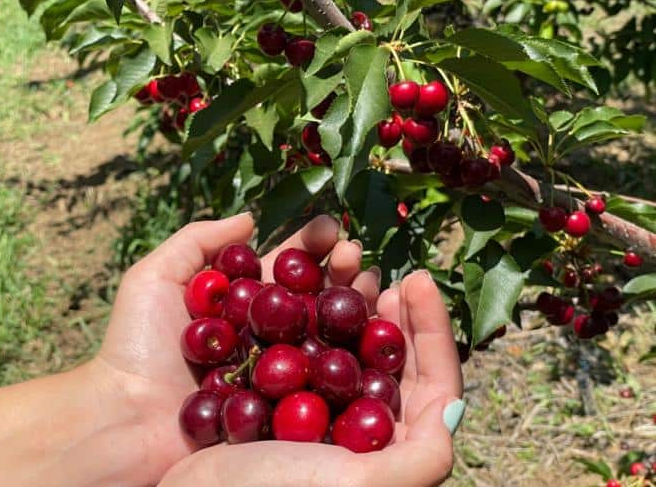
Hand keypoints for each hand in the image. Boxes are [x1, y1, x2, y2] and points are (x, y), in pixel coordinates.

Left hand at [93, 213, 378, 484]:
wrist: (126, 420)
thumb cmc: (134, 346)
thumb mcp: (154, 277)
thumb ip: (198, 241)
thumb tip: (251, 216)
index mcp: (238, 305)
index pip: (282, 269)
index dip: (308, 247)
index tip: (331, 227)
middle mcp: (263, 337)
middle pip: (311, 298)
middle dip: (338, 271)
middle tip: (354, 254)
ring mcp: (276, 374)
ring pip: (325, 336)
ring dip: (353, 308)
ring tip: (371, 284)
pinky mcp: (284, 410)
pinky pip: (322, 382)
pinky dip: (351, 359)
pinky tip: (374, 335)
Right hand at [157, 270, 463, 485]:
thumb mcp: (363, 486)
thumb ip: (424, 455)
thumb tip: (453, 408)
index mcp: (389, 450)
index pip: (433, 382)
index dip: (433, 328)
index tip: (418, 278)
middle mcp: (357, 432)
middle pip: (389, 358)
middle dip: (390, 307)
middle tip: (380, 269)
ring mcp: (315, 414)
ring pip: (346, 346)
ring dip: (350, 302)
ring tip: (344, 264)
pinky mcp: (277, 400)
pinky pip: (302, 347)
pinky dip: (307, 314)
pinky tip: (300, 289)